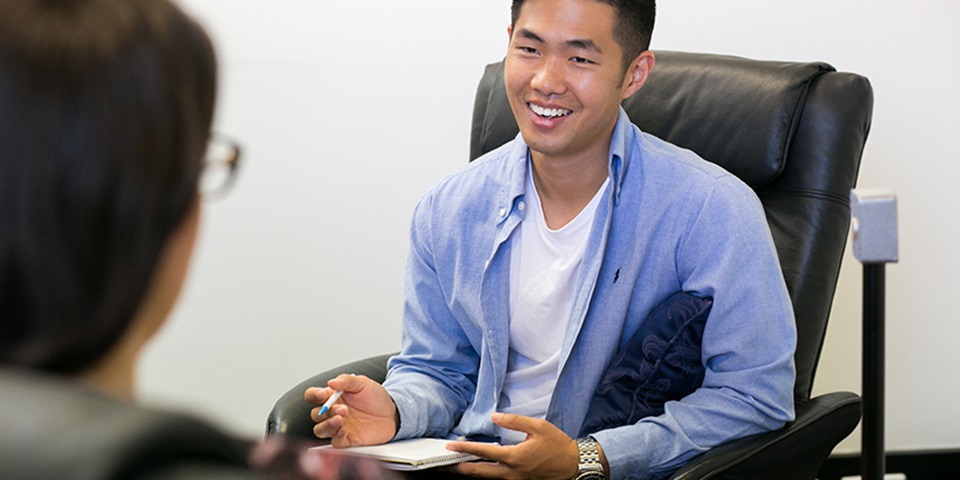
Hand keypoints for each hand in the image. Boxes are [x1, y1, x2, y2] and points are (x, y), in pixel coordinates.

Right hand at [303, 374, 396, 446]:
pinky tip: (344, 430)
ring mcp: (338, 426)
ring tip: (341, 419)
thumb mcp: (362, 383)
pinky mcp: (347, 439)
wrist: (393, 413)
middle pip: (315, 415)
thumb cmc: (376, 397)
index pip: (313, 396)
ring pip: (320, 430)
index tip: (323, 394)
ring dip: (327, 425)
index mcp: (332, 396)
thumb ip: (346, 381)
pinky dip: (336, 436)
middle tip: (342, 409)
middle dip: (325, 412)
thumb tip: (331, 382)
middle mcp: (332, 413)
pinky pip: (335, 442)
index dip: (313, 395)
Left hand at [445, 413, 579, 479]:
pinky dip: (485, 475)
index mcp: (514, 457)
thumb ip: (514, 421)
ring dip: (470, 472)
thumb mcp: (538, 427)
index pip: (483, 452)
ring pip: (487, 479)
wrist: (573, 465)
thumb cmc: (557, 445)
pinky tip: (478, 469)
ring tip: (456, 466)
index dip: (464, 449)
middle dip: (459, 468)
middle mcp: (511, 473)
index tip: (450, 446)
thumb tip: (494, 417)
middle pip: (479, 472)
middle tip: (444, 465)